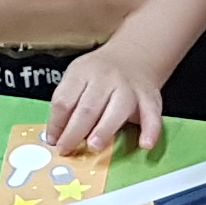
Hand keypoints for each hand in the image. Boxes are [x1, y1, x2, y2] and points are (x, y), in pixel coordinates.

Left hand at [47, 47, 172, 155]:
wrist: (133, 55)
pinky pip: (152, 114)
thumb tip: (56, 135)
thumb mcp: (78, 78)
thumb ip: (68, 102)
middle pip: (88, 107)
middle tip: (67, 149)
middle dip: (75, 131)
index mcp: (82, 73)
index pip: (65, 100)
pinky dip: (151, 130)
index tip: (53, 141)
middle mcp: (106, 79)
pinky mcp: (149, 97)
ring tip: (94, 147)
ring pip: (117, 109)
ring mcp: (129, 88)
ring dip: (104, 129)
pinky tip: (145, 144)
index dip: (56, 123)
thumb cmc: (99, 74)